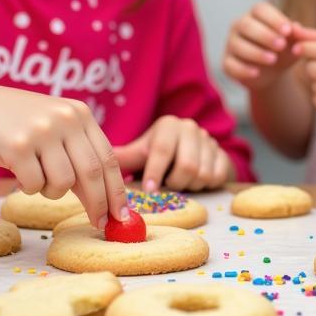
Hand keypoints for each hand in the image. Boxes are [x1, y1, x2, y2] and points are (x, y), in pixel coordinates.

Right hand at [0, 86, 126, 230]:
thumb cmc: (19, 125)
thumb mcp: (57, 127)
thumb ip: (79, 153)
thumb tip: (105, 198)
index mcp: (81, 115)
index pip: (109, 158)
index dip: (117, 189)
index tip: (122, 215)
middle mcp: (66, 120)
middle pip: (92, 173)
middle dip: (98, 203)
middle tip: (99, 223)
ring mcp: (42, 131)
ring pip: (63, 182)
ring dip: (53, 192)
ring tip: (38, 177)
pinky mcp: (17, 146)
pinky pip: (34, 185)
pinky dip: (29, 187)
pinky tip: (19, 170)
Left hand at [113, 115, 231, 191]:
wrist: (193, 151)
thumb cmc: (159, 154)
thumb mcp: (141, 152)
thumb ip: (123, 157)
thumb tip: (93, 163)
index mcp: (169, 125)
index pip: (163, 150)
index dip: (156, 172)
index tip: (149, 189)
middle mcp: (191, 128)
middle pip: (187, 165)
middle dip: (175, 182)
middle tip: (168, 185)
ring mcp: (210, 141)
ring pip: (202, 173)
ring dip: (189, 185)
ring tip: (180, 181)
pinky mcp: (223, 155)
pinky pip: (216, 177)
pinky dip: (204, 185)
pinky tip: (195, 181)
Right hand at [222, 3, 297, 90]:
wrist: (274, 73)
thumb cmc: (284, 50)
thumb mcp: (294, 42)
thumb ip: (296, 34)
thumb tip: (296, 27)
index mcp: (256, 15)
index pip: (260, 9)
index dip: (273, 19)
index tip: (288, 31)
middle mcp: (239, 25)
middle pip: (247, 25)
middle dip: (264, 35)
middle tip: (281, 45)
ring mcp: (231, 43)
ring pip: (238, 45)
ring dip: (255, 52)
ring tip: (273, 59)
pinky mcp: (227, 62)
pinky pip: (230, 64)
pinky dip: (243, 69)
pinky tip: (256, 73)